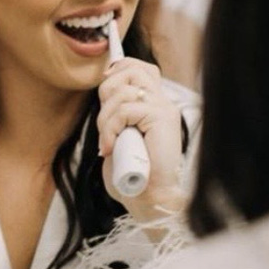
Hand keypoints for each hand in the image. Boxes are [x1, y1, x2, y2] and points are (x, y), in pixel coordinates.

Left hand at [97, 57, 185, 219]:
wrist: (149, 199)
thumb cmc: (132, 175)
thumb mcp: (119, 136)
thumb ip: (116, 114)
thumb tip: (105, 92)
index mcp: (155, 105)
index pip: (140, 69)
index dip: (119, 69)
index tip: (104, 90)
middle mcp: (163, 103)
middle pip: (132, 70)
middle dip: (107, 91)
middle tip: (105, 122)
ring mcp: (164, 109)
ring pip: (124, 90)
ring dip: (106, 117)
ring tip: (108, 141)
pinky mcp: (161, 118)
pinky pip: (126, 109)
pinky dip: (111, 128)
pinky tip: (111, 147)